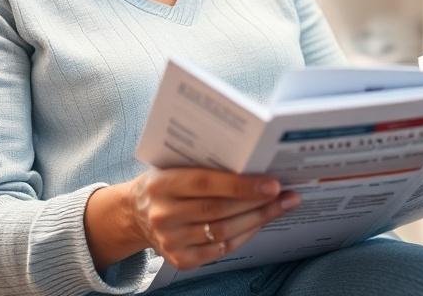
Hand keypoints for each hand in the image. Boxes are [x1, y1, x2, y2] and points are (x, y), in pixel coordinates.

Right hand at [127, 168, 299, 269]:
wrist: (136, 214)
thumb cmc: (165, 183)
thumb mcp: (175, 165)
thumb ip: (205, 164)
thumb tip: (254, 162)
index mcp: (161, 184)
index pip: (206, 184)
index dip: (242, 185)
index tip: (273, 183)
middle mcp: (163, 214)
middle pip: (220, 210)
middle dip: (258, 202)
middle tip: (286, 194)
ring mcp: (171, 240)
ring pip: (224, 231)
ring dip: (258, 218)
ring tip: (282, 205)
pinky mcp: (180, 259)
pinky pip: (221, 249)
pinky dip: (245, 235)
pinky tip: (260, 221)